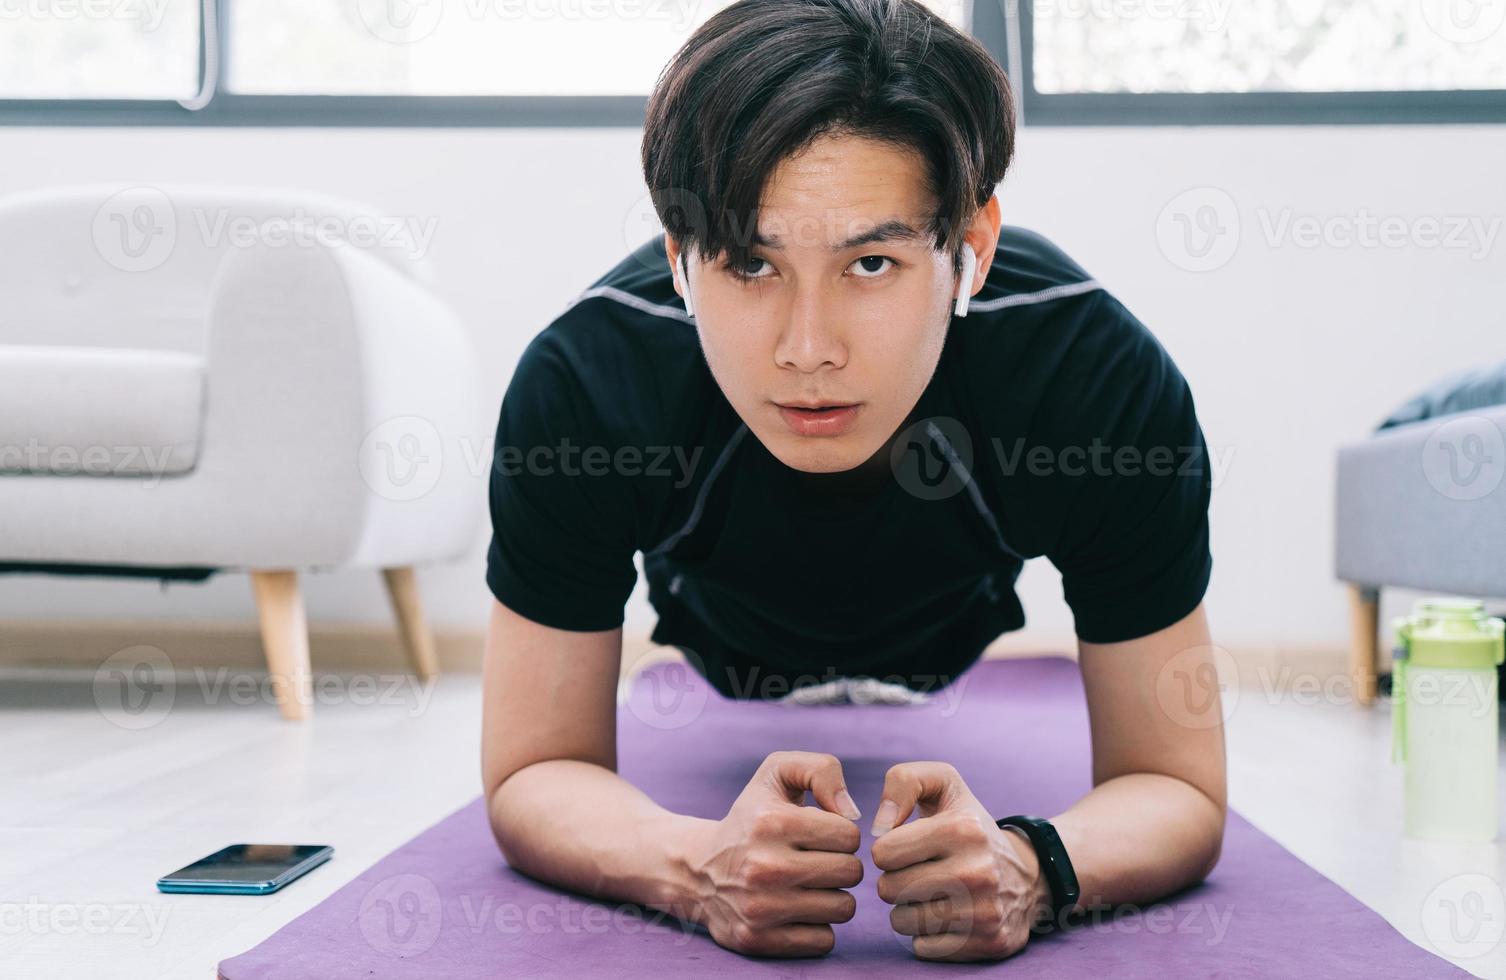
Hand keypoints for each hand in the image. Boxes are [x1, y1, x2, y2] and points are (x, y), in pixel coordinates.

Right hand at [682, 751, 863, 956]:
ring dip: (833, 896)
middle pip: (851, 872)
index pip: (850, 835)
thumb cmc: (751, 818)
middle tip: (818, 860)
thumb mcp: (776, 773)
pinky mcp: (758, 940)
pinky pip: (824, 940)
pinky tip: (797, 909)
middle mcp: (765, 866)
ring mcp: (760, 908)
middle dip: (841, 864)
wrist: (698, 869)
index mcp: (772, 822)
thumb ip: (822, 770)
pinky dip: (818, 927)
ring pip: (843, 908)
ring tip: (809, 884)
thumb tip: (852, 812)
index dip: (841, 833)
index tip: (821, 835)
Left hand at [870, 761, 1049, 961]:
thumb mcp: (944, 784)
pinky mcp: (989, 943)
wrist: (1029, 872)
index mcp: (963, 829)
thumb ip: (903, 782)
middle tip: (918, 871)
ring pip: (902, 921)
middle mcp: (977, 871)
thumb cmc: (969, 824)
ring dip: (907, 908)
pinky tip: (946, 915)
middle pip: (889, 889)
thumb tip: (877, 828)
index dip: (888, 850)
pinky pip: (923, 947)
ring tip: (930, 892)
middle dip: (895, 879)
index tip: (907, 847)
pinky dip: (926, 934)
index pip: (883, 853)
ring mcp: (985, 912)